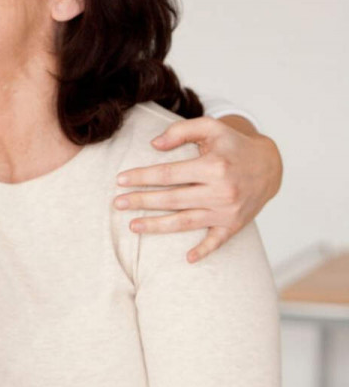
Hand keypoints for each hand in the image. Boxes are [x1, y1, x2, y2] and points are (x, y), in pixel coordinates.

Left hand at [115, 116, 282, 261]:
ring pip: (185, 222)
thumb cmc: (233, 146)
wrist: (269, 166)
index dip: (141, 177)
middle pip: (172, 200)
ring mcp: (228, 211)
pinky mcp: (234, 225)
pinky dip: (204, 251)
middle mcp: (221, 191)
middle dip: (141, 202)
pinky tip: (187, 258)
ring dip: (157, 226)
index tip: (120, 180)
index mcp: (214, 167)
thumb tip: (153, 145)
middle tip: (117, 203)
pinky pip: (217, 241)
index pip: (168, 174)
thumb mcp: (211, 128)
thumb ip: (181, 131)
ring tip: (133, 226)